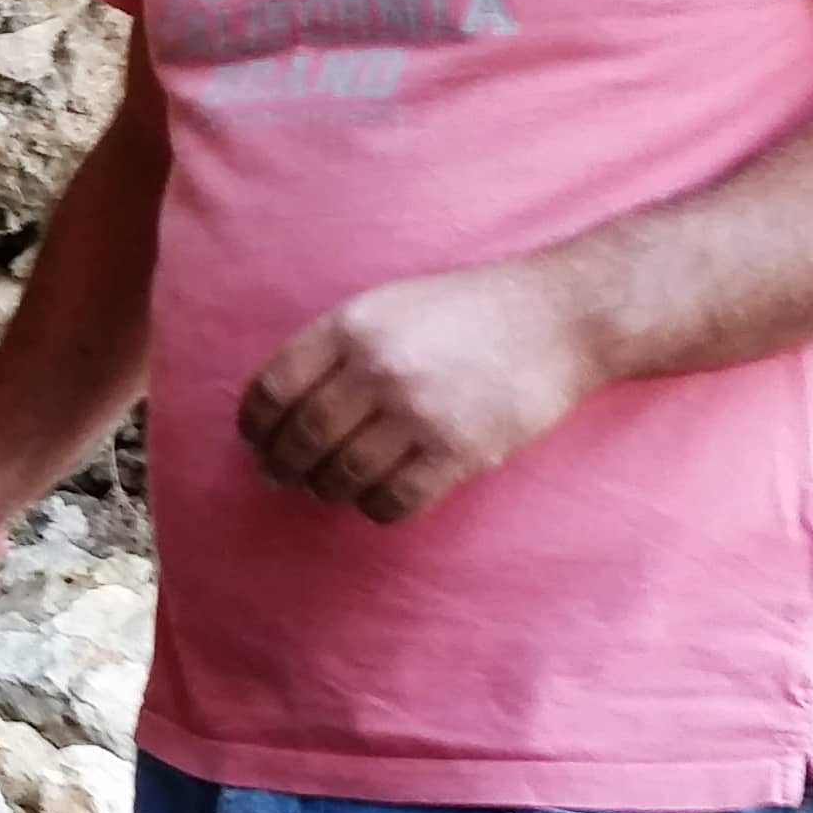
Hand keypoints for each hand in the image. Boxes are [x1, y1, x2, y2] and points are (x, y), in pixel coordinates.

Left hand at [237, 257, 608, 522]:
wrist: (557, 318)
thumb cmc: (465, 311)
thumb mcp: (386, 305)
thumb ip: (333, 348)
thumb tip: (275, 411)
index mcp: (352, 326)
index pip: (273, 388)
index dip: (255, 424)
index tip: (254, 440)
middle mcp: (378, 368)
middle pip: (301, 438)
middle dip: (283, 466)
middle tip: (282, 476)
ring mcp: (419, 412)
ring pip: (342, 476)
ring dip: (327, 489)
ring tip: (329, 486)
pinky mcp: (459, 451)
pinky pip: (393, 501)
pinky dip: (374, 507)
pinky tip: (378, 496)